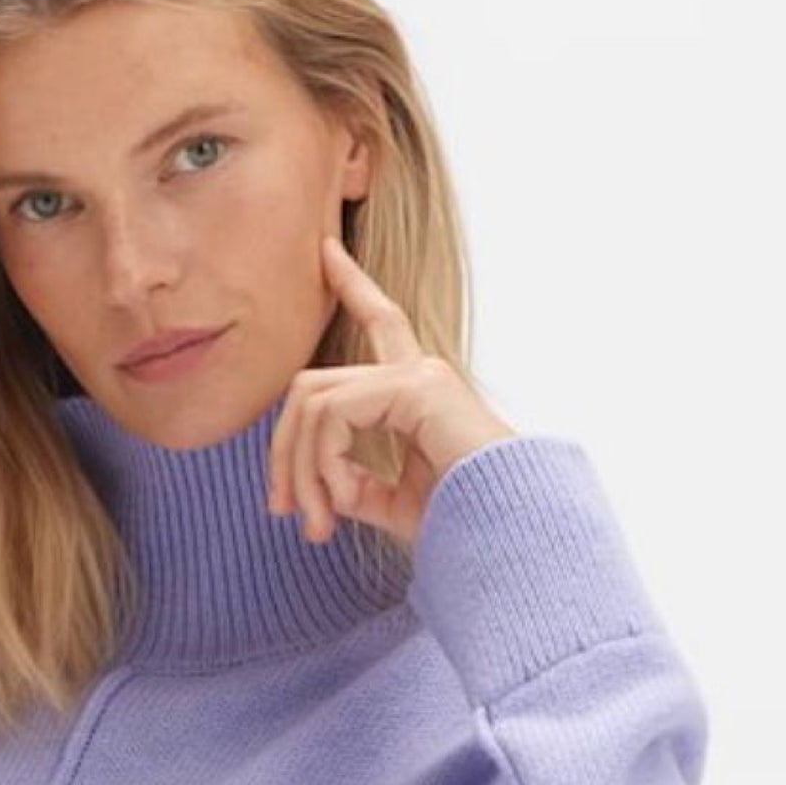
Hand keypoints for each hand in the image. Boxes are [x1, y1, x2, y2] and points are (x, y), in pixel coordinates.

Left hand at [265, 232, 517, 549]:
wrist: (504, 534)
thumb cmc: (459, 522)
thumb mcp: (388, 502)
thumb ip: (351, 484)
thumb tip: (317, 487)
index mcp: (415, 392)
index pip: (379, 324)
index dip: (352, 284)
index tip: (327, 250)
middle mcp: (417, 373)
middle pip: (311, 385)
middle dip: (284, 449)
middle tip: (282, 510)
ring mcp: (419, 375)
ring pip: (313, 402)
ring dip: (302, 470)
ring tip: (319, 524)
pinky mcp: (416, 388)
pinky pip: (333, 415)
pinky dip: (324, 465)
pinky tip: (343, 503)